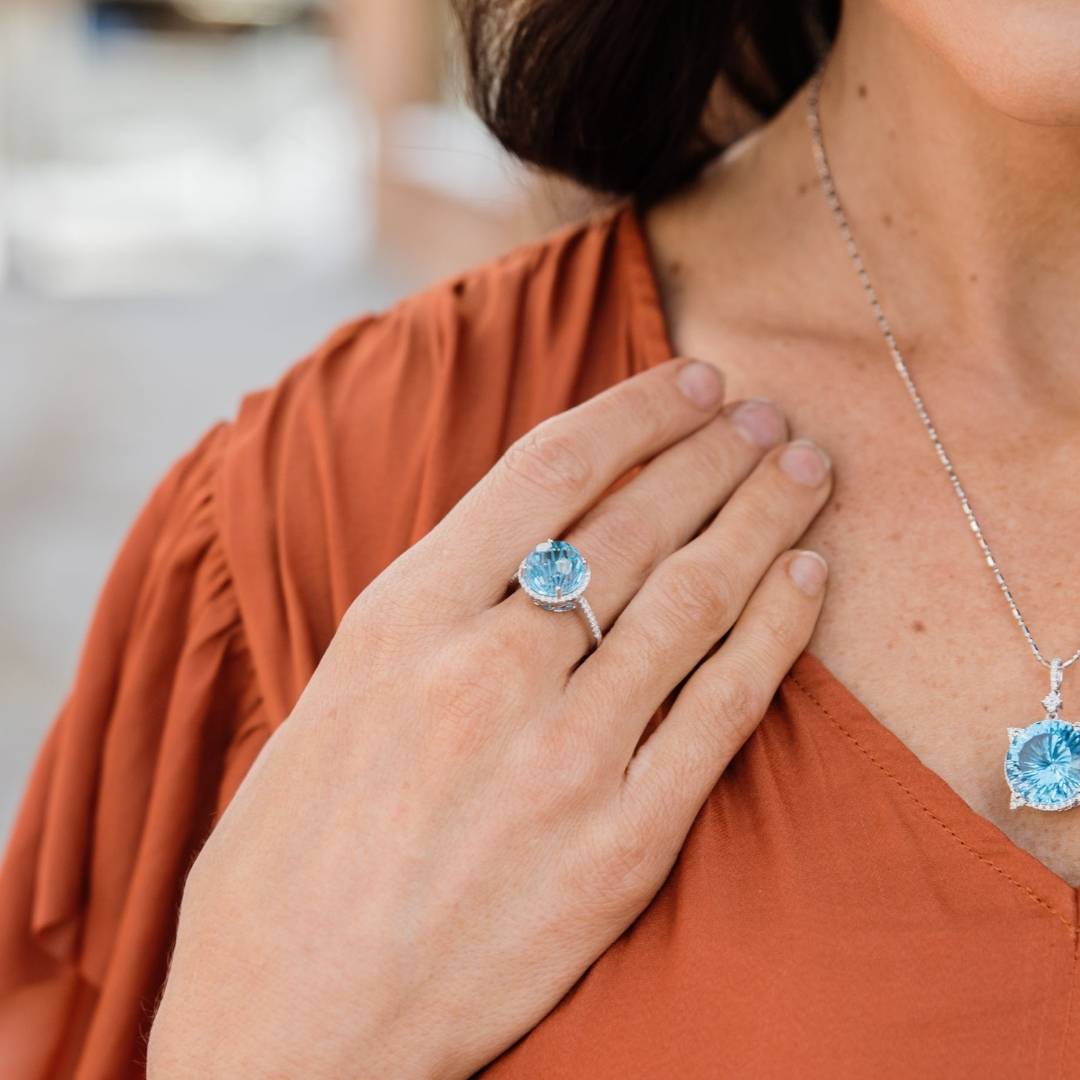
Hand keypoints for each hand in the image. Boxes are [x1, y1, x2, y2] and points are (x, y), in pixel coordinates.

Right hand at [147, 358, 832, 1078]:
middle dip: (714, 452)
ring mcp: (562, 759)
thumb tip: (537, 537)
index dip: (635, 413)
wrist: (293, 1025)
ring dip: (761, 517)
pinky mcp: (621, 846)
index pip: (548, 472)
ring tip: (803, 469)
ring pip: (694, 598)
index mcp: (403, 619)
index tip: (689, 383)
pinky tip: (810, 575)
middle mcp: (487, 672)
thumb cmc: (290, 857)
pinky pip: (723, 710)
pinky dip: (779, 630)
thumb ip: (440, 610)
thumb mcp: (339, 690)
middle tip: (765, 416)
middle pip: (636, 523)